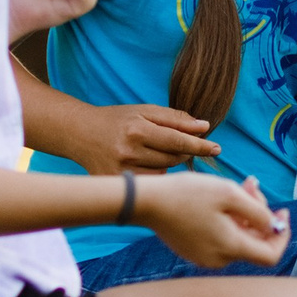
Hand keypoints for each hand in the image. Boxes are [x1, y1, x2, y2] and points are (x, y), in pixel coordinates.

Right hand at [72, 104, 220, 173]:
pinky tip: (144, 163)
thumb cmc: (117, 120)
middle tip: (185, 145)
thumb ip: (175, 118)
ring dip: (169, 163)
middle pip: (173, 159)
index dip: (200, 145)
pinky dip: (155, 174)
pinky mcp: (117, 184)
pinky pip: (150, 183)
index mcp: (137, 131)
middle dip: (185, 152)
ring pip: (164, 173)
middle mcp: (129, 153)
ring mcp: (122, 172)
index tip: (216, 148)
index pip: (177, 141)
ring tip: (154, 151)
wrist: (80, 134)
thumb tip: (204, 127)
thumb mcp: (144, 112)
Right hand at [136, 172, 289, 268]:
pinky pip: (220, 237)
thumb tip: (273, 226)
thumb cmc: (188, 194)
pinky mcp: (193, 250)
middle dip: (259, 212)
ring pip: (237, 236)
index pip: (270, 255)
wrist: (147, 201)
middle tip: (252, 184)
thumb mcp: (230, 194)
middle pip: (253, 241)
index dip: (282, 235)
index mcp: (230, 248)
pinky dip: (227, 218)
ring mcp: (204, 257)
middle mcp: (219, 259)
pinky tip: (220, 198)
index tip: (282, 212)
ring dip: (244, 212)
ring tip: (239, 185)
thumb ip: (258, 212)